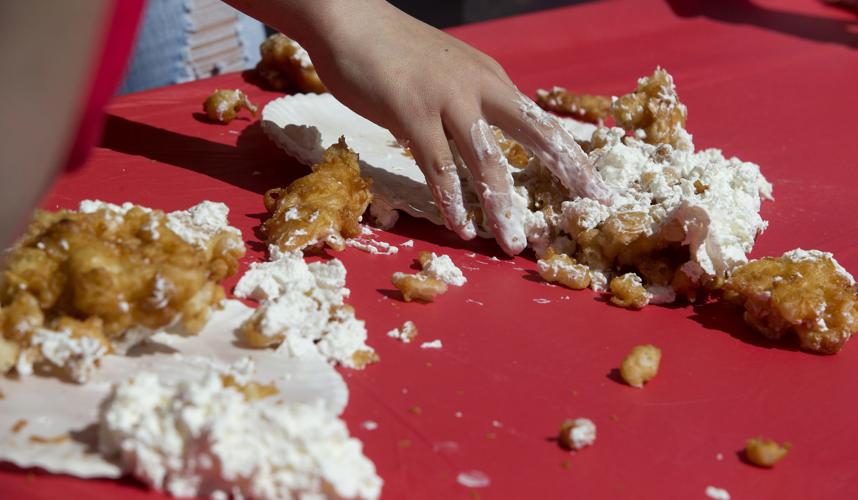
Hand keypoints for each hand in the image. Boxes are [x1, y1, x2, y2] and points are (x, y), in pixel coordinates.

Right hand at [254, 0, 612, 254]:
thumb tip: (488, 135)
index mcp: (492, 80)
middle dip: (568, 172)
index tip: (597, 184)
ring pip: (486, 162)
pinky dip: (451, 200)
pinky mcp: (412, 113)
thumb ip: (472, 101)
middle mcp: (480, 87)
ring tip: (511, 243)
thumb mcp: (449, 72)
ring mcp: (447, 99)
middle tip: (592, 206)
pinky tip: (460, 226)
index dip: (571, 155)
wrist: (349, 19)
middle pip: (535, 134)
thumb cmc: (394, 51)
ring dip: (501, 207)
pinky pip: (438, 166)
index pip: (541, 122)